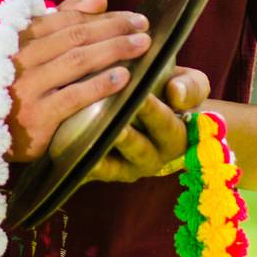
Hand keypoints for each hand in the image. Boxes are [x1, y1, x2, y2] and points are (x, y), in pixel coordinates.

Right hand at [5, 0, 153, 163]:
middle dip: (114, 28)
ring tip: (141, 46)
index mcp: (19, 38)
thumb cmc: (15, 85)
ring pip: (77, 61)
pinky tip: (124, 77)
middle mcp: (21, 58)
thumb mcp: (30, 49)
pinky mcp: (37, 116)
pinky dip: (100, 84)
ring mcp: (28, 87)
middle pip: (76, 36)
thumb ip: (61, 21)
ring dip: (113, 50)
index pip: (67, 19)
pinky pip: (73, 96)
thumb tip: (100, 1)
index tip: (132, 17)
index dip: (103, 16)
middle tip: (143, 26)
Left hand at [84, 65, 211, 184]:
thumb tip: (175, 92)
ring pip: (112, 164)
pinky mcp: (102, 171)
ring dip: (102, 150)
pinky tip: (67, 152)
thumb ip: (190, 87)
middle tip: (115, 125)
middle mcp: (153, 157)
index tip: (143, 96)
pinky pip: (90, 171)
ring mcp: (126, 167)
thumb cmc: (173, 92)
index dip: (154, 112)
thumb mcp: (190, 85)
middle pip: (139, 149)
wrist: (154, 112)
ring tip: (91, 137)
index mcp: (175, 137)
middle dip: (127, 138)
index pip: (166, 125)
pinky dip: (80, 161)